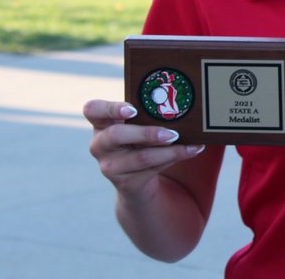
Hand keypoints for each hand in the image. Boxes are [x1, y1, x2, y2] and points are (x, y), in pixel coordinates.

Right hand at [83, 99, 205, 194]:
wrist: (135, 180)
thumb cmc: (138, 141)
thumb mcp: (135, 126)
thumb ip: (146, 115)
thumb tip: (180, 101)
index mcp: (100, 123)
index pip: (92, 110)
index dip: (110, 109)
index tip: (132, 110)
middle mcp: (99, 145)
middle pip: (115, 136)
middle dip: (146, 133)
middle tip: (172, 133)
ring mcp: (109, 167)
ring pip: (140, 157)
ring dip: (169, 150)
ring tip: (190, 144)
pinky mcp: (124, 183)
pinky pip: (151, 170)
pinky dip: (174, 158)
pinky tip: (191, 150)